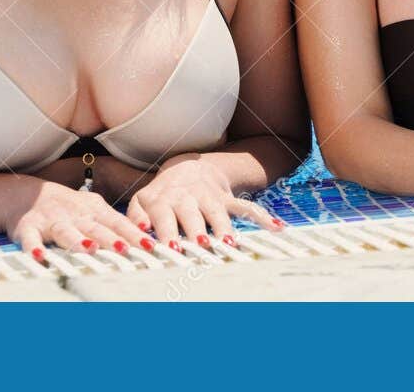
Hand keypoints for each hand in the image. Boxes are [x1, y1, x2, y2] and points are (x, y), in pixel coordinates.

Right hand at [6, 179, 147, 262]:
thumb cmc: (70, 208)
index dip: (134, 234)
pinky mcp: (29, 228)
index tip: (150, 245)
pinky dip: (34, 248)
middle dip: (111, 238)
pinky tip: (39, 257)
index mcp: (95, 211)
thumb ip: (116, 226)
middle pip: (95, 228)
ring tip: (90, 249)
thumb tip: (146, 242)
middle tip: (125, 248)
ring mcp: (52, 220)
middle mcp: (76, 215)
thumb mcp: (95, 211)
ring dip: (77, 241)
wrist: (30, 194)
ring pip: (66, 232)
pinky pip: (31, 239)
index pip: (118, 223)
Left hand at [125, 153, 282, 251]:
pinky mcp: (227, 199)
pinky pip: (246, 206)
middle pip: (192, 214)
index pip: (163, 214)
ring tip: (229, 244)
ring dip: (224, 227)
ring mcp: (210, 197)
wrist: (188, 166)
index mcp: (163, 198)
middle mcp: (187, 197)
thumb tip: (139, 233)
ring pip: (219, 211)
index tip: (169, 247)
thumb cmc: (161, 193)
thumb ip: (136, 216)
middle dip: (196, 229)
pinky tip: (277, 228)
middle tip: (200, 246)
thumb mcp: (142, 199)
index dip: (166, 229)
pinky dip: (262, 217)